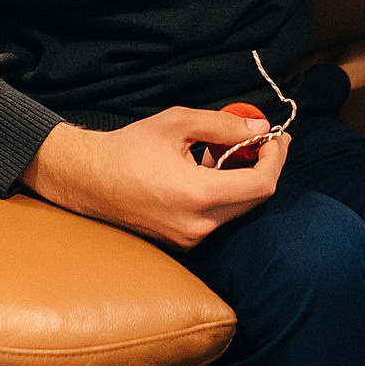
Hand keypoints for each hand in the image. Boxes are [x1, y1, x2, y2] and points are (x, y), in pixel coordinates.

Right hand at [22, 106, 284, 249]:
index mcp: (198, 195)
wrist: (87, 179)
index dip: (276, 159)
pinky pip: (216, 217)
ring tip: (224, 150)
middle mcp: (198, 225)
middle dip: (264, 167)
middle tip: (261, 140)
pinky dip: (222, 192)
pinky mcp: (182, 242)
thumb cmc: (128, 148)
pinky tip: (206, 169)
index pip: (261, 185)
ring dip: (241, 179)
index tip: (276, 137)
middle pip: (254, 200)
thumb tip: (259, 128)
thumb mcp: (178, 123)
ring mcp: (189, 238)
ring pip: (236, 209)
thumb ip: (223, 125)